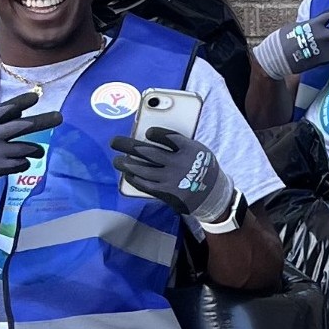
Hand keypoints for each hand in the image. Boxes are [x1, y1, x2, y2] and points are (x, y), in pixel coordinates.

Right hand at [0, 91, 60, 211]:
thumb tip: (7, 119)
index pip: (7, 108)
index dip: (22, 102)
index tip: (36, 97)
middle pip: (23, 125)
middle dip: (43, 120)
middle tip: (59, 117)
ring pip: (25, 147)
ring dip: (35, 149)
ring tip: (39, 151)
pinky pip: (19, 164)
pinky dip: (23, 163)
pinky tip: (22, 164)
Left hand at [110, 126, 238, 227]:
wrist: (214, 196)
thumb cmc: (203, 169)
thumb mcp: (199, 152)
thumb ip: (181, 144)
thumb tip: (152, 139)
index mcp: (190, 149)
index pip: (169, 137)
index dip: (156, 134)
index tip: (147, 132)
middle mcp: (179, 164)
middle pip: (148, 152)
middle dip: (128, 145)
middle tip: (115, 142)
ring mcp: (172, 179)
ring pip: (142, 169)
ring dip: (126, 164)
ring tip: (118, 161)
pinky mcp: (167, 193)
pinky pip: (146, 185)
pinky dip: (135, 179)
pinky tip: (129, 175)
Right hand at [252, 0, 328, 78]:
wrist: (278, 56)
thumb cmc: (284, 40)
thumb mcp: (298, 27)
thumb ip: (312, 26)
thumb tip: (318, 27)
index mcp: (315, 24)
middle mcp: (322, 36)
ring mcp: (324, 49)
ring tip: (328, 47)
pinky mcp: (324, 60)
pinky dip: (328, 55)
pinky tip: (320, 56)